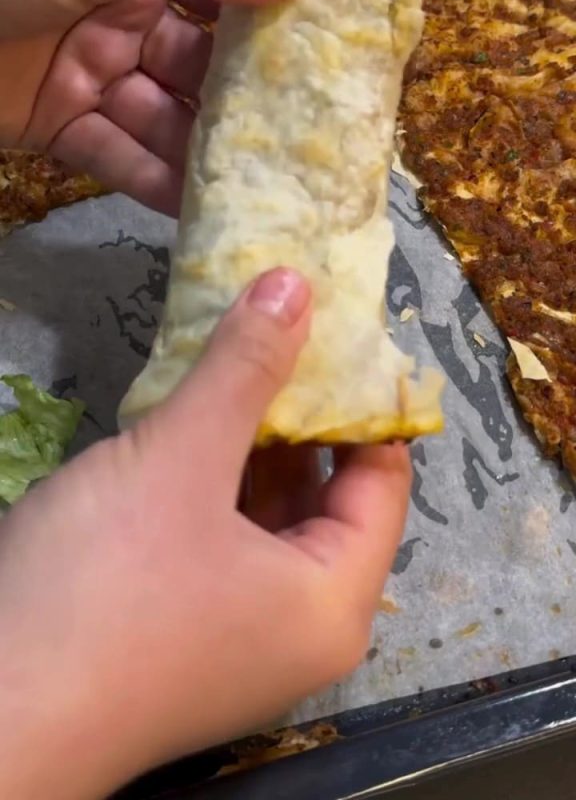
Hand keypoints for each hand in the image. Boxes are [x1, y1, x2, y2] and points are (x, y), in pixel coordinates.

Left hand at [0, 0, 314, 213]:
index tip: (330, 65)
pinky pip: (118, 159)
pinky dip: (157, 186)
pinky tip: (207, 211)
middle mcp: (119, 18)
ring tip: (273, 192)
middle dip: (248, 106)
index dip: (270, 28)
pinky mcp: (56, 130)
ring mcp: (89, 77)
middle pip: (199, 69)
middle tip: (312, 147)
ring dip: (209, 156)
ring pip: (164, 122)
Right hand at [0, 268, 410, 799]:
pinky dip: (213, 488)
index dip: (364, 396)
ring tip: (234, 364)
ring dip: (250, 446)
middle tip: (282, 332)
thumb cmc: (104, 586)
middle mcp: (302, 629)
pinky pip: (224, 546)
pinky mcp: (186, 639)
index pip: (382, 477)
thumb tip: (296, 285)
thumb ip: (243, 369)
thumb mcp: (178, 460)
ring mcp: (241, 640)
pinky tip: (187, 433)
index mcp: (333, 599)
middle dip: (301, 414)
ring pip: (267, 520)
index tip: (338, 327)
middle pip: (326, 498)